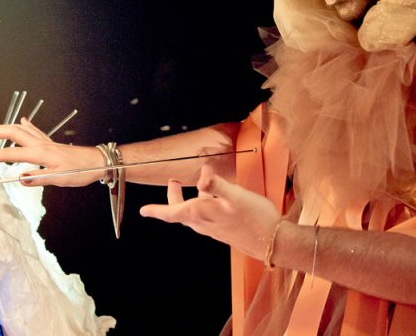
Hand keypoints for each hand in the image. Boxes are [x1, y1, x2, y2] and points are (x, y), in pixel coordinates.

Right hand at [0, 118, 102, 186]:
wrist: (98, 161)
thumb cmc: (82, 170)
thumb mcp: (60, 179)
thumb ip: (39, 178)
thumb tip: (20, 179)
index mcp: (40, 153)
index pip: (9, 154)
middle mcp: (41, 144)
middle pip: (12, 132)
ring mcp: (46, 142)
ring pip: (21, 130)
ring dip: (4, 129)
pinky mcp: (51, 143)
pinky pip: (35, 131)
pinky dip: (25, 126)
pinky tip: (22, 121)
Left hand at [139, 164, 279, 259]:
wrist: (271, 241)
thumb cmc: (254, 218)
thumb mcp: (235, 196)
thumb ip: (217, 184)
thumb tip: (201, 174)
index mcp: (201, 214)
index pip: (171, 213)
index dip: (156, 210)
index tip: (143, 210)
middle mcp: (203, 224)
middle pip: (180, 211)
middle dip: (174, 196)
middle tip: (174, 181)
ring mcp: (213, 228)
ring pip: (194, 213)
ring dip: (191, 198)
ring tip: (199, 182)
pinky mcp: (223, 229)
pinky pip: (206, 216)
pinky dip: (205, 203)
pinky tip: (217, 196)